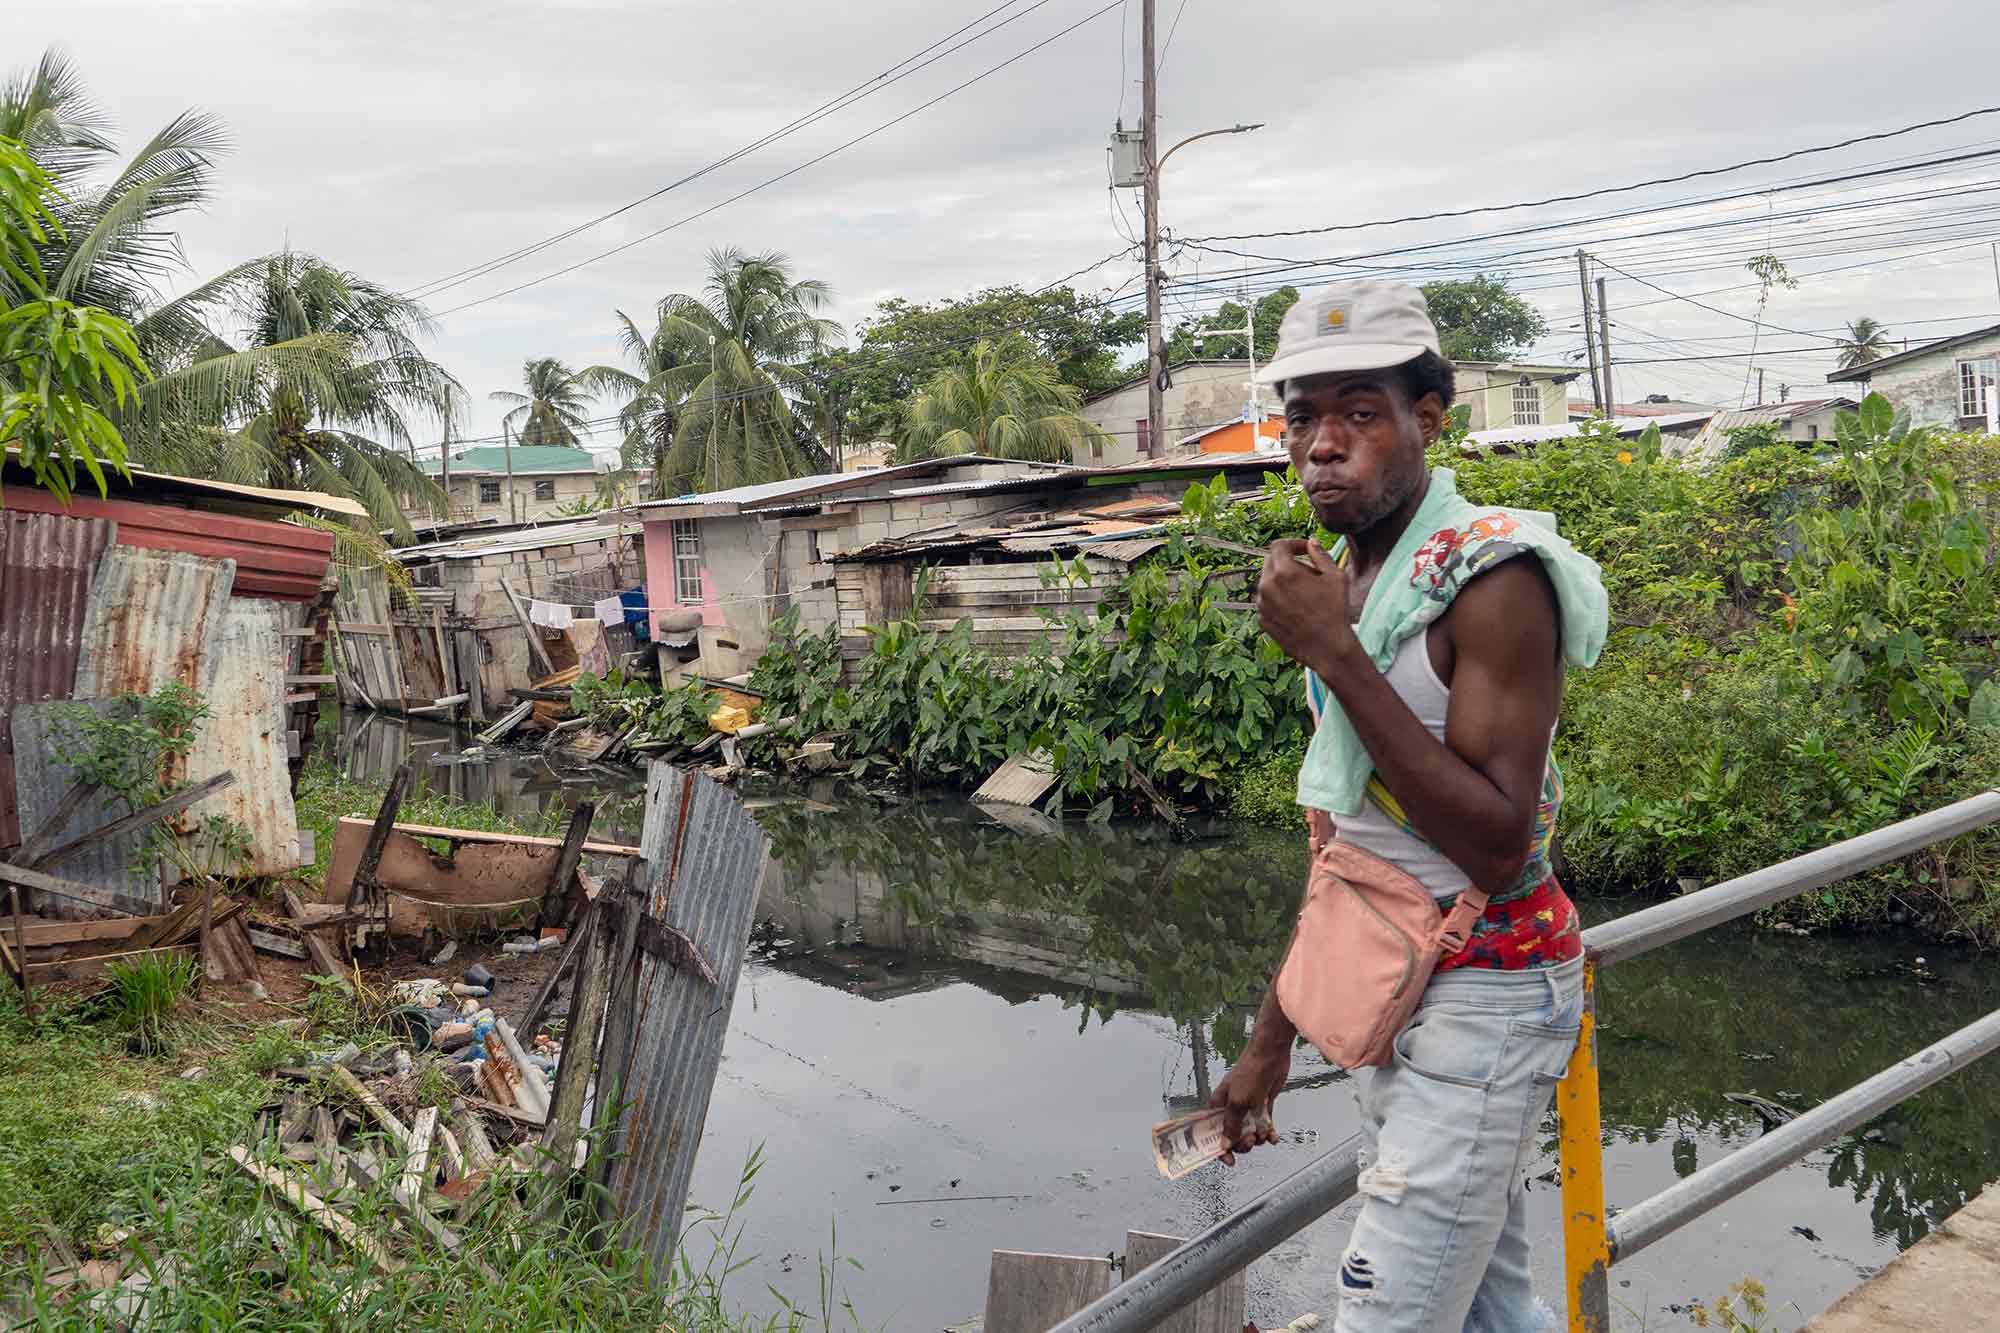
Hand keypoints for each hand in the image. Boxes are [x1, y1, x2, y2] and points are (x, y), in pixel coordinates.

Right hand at [1209, 1045, 1288, 1164]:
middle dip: (1243, 1143)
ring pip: (1250, 1134)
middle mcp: (1232, 1109)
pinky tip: (1274, 1137)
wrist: (1271, 1055)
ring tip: (1264, 1132)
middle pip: (1234, 1137)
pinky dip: (1269, 1134)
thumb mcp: (1238, 1102)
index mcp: (1218, 1107)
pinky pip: (1264, 1127)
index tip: (1229, 1160)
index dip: (1219, 1149)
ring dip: (1258, 1138)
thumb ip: (1231, 1125)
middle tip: (1251, 1140)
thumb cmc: (1250, 1074)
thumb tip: (1225, 1145)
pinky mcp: (1263, 1107)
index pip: (1213, 1133)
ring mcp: (1248, 1109)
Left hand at [1257, 540, 1353, 671]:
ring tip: (1305, 593)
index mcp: (1284, 572)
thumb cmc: (1335, 611)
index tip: (1305, 551)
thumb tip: (1312, 543)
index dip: (1294, 544)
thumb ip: (1321, 555)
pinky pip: (1267, 601)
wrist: (1328, 648)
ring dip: (1283, 582)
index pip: (1279, 546)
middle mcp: (1267, 586)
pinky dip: (1279, 599)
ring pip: (1268, 583)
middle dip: (1288, 562)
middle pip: (1271, 562)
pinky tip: (1297, 609)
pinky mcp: (1262, 620)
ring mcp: (1262, 604)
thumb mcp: (1336, 577)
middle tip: (1309, 573)